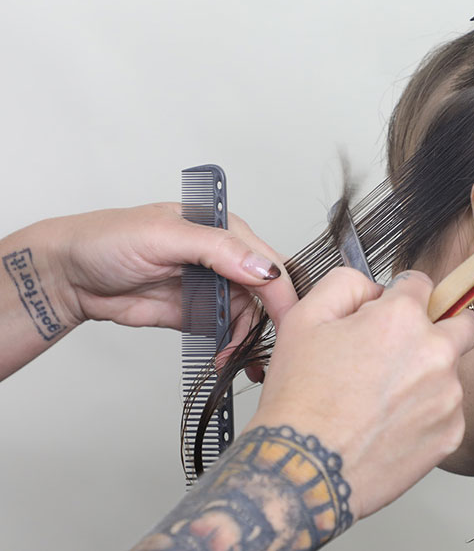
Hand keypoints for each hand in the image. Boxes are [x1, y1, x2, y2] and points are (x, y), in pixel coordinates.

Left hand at [51, 203, 296, 339]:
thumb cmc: (108, 240)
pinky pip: (224, 332)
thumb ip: (217, 248)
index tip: (288, 320)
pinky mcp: (196, 313)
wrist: (69, 275)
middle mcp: (223, 257)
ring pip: (248, 316)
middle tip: (268, 350)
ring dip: (250, 340)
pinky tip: (225, 360)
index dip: (280, 290)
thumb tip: (263, 267)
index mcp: (224, 229)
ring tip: (241, 362)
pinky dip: (230, 348)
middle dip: (272, 321)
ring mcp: (210, 287)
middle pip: (264, 291)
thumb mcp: (164, 235)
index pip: (266, 260)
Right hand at [244, 267, 473, 519]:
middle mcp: (435, 353)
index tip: (390, 310)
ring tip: (380, 395)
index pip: (421, 283)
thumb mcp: (304, 317)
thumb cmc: (300, 398)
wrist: (303, 468)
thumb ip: (346, 283)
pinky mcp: (450, 435)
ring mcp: (448, 397)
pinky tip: (388, 421)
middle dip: (439, 326)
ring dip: (426, 372)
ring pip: (450, 369)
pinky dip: (425, 410)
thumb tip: (374, 289)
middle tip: (403, 347)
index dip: (399, 293)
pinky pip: (447, 409)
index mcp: (401, 318)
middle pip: (462, 323)